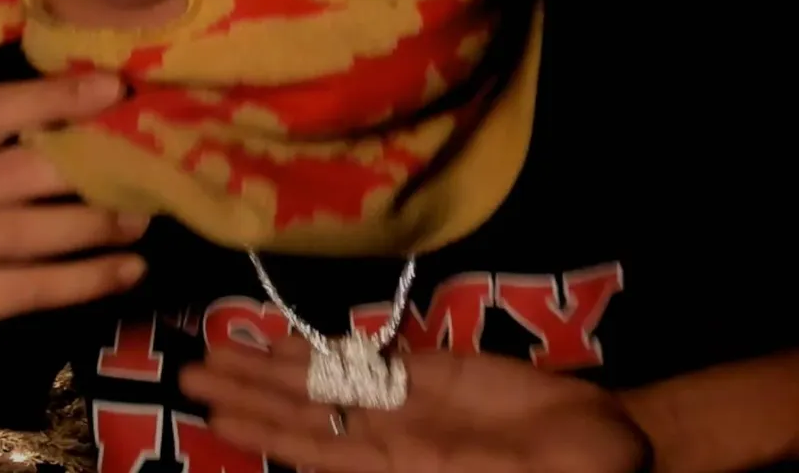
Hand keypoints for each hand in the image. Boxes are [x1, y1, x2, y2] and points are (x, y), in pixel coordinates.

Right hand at [0, 74, 148, 360]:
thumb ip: (8, 140)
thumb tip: (101, 99)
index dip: (51, 98)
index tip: (112, 88)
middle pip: (8, 173)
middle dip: (82, 167)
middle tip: (141, 165)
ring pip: (20, 232)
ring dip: (91, 225)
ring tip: (140, 220)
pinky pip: (29, 288)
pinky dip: (86, 278)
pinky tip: (128, 270)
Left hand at [181, 338, 649, 472]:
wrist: (611, 444)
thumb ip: (429, 470)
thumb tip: (352, 467)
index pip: (315, 452)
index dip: (264, 432)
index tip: (214, 414)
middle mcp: (386, 441)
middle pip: (301, 414)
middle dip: (245, 393)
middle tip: (187, 370)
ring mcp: (404, 404)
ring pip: (322, 382)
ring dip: (269, 366)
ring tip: (216, 348)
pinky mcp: (429, 373)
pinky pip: (367, 359)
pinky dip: (325, 347)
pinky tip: (286, 338)